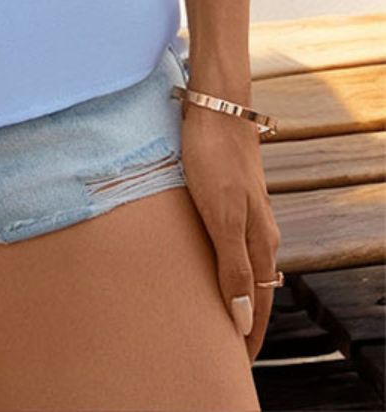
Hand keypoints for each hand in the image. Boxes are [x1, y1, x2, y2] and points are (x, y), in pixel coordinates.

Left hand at [179, 101, 281, 361]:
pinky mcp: (231, 196)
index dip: (249, 335)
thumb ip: (233, 266)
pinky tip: (212, 263)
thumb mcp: (221, 216)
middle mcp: (259, 231)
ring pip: (247, 265)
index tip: (237, 364)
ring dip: (238, 293)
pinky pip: (234, 244)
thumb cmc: (212, 159)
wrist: (215, 107)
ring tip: (219, 315)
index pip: (259, 302)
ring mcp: (248, 212)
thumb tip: (244, 319)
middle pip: (257, 288)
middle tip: (227, 350)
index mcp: (260, 241)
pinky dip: (228, 266)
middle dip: (246, 320)